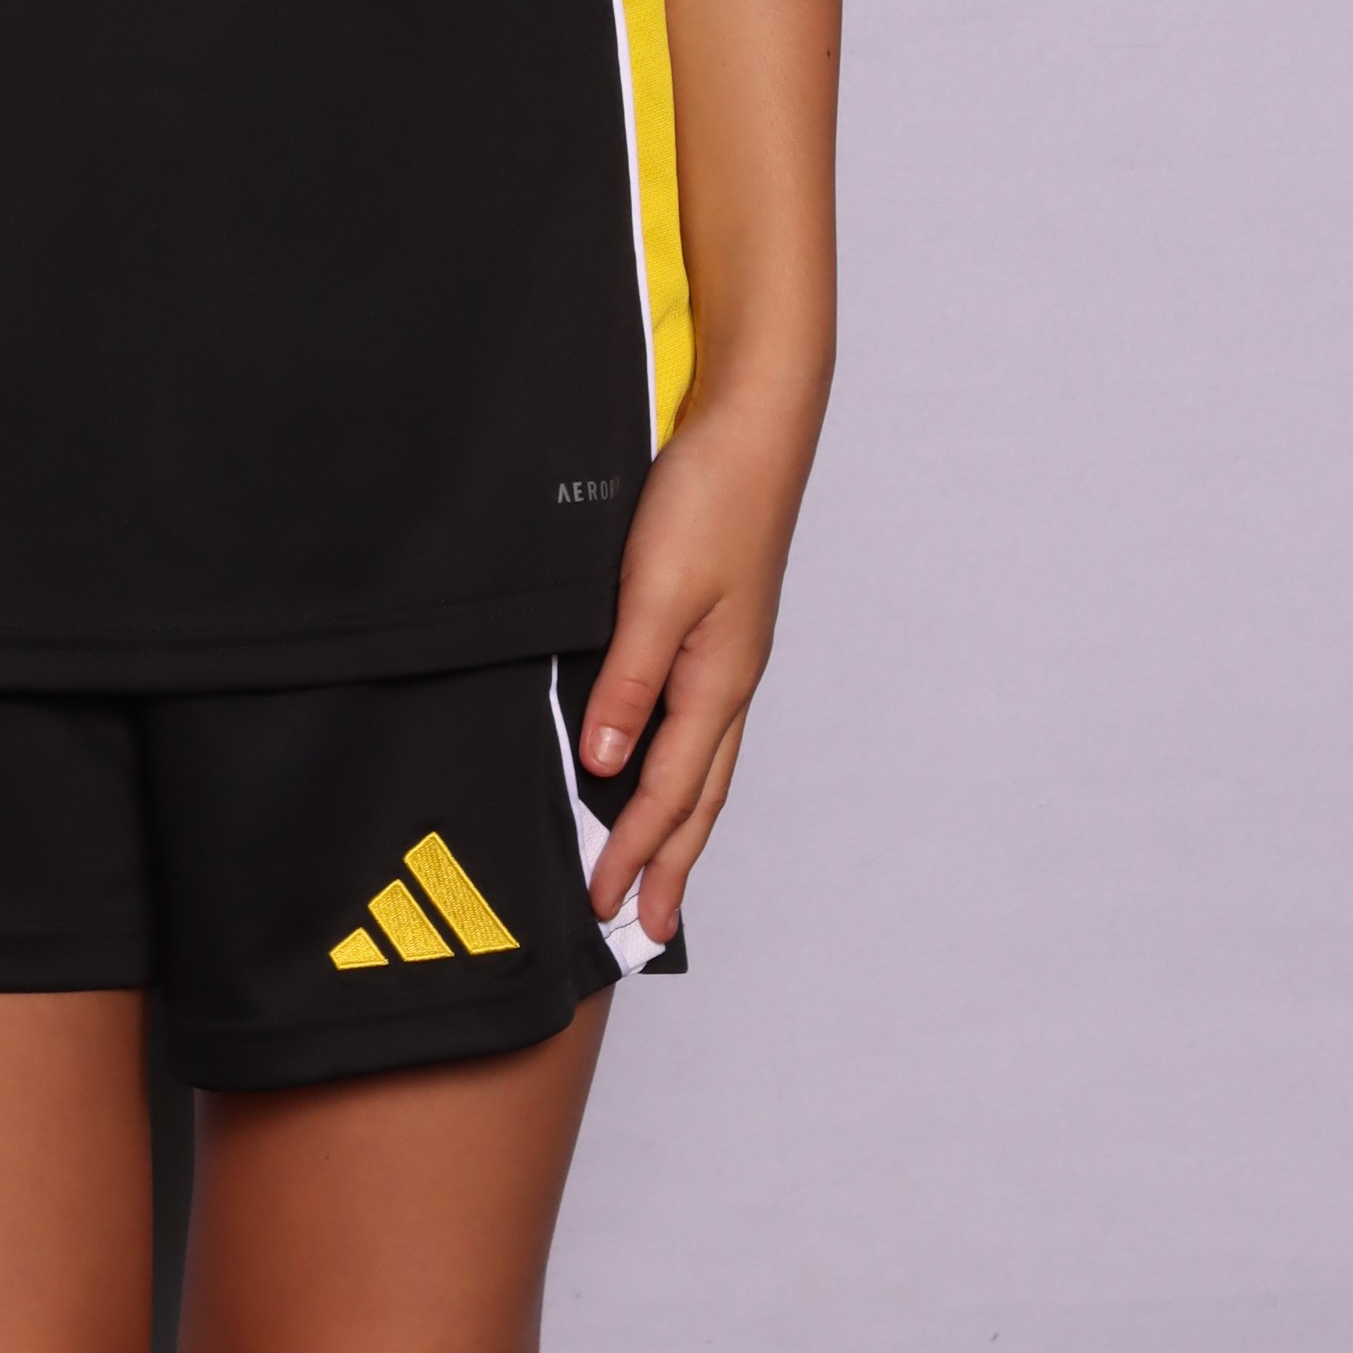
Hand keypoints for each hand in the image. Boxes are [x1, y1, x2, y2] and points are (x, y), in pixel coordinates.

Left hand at [577, 393, 817, 945]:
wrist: (752, 426)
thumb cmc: (710, 500)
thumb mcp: (655, 592)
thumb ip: (630, 679)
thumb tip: (608, 763)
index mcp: (719, 680)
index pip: (670, 790)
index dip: (634, 850)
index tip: (601, 903)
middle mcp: (729, 678)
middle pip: (699, 794)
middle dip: (672, 863)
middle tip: (644, 926)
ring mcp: (727, 654)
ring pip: (702, 761)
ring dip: (678, 822)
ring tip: (657, 870)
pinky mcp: (715, 625)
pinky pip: (695, 718)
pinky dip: (677, 763)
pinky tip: (655, 764)